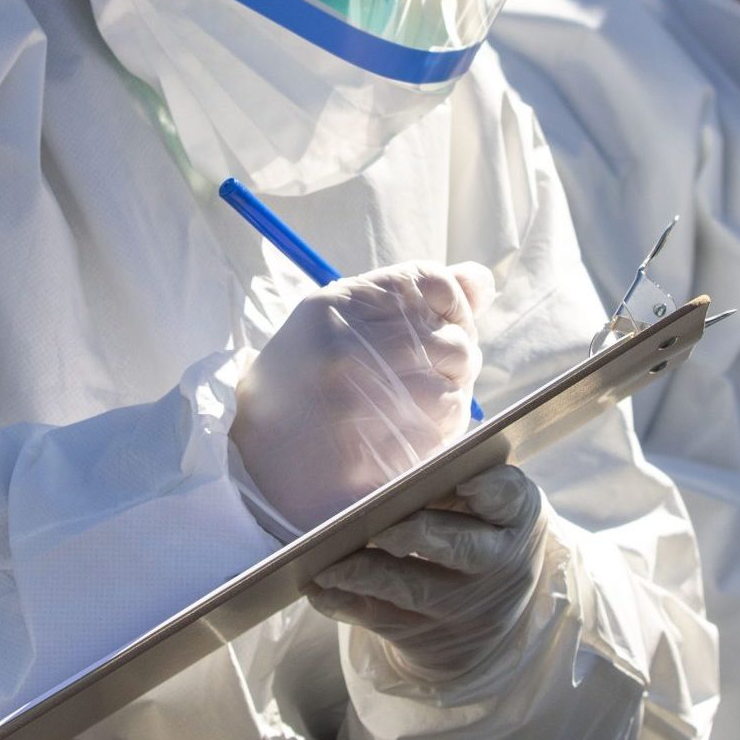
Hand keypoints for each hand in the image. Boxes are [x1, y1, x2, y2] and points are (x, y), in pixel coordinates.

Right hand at [231, 262, 490, 533]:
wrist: (259, 460)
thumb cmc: (306, 383)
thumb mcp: (342, 322)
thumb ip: (411, 298)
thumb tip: (481, 279)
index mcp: (338, 306)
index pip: (429, 283)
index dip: (452, 306)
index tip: (445, 325)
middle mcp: (348, 346)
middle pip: (452, 341)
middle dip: (453, 361)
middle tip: (425, 380)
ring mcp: (360, 399)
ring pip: (454, 387)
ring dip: (446, 401)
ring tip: (410, 411)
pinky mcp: (376, 448)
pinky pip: (443, 431)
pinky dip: (438, 434)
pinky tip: (407, 436)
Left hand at [308, 464, 548, 681]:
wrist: (495, 614)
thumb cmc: (476, 531)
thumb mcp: (486, 504)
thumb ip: (452, 476)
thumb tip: (390, 451)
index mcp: (514, 515)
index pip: (510, 497)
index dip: (490, 490)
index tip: (464, 482)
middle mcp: (497, 562)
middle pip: (462, 548)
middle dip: (419, 535)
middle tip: (381, 527)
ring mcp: (464, 605)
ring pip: (416, 589)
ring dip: (367, 574)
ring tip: (327, 564)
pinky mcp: (430, 636)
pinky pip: (382, 620)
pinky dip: (346, 603)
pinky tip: (318, 588)